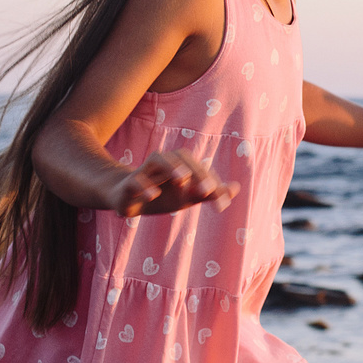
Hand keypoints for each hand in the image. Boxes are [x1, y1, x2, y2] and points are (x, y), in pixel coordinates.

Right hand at [108, 150, 235, 217]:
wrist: (127, 199)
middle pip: (181, 158)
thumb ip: (209, 193)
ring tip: (183, 180)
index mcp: (179, 164)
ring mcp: (144, 170)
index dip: (213, 183)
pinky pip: (135, 180)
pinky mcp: (128, 183)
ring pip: (158, 159)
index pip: (200, 168)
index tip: (224, 204)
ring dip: (171, 168)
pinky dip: (144, 186)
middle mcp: (163, 162)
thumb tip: (235, 188)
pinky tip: (153, 195)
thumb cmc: (161, 196)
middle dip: (196, 172)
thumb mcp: (186, 198)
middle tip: (207, 190)